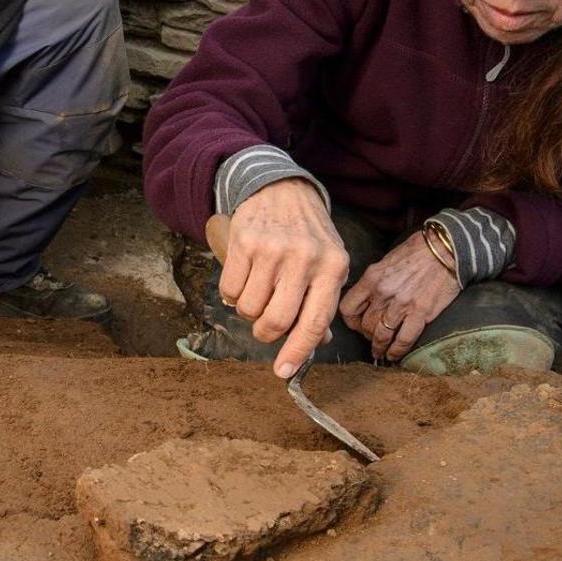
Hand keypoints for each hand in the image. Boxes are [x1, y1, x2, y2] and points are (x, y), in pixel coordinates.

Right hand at [215, 180, 347, 379]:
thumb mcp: (328, 263)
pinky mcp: (245, 242)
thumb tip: (315, 343)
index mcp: (332, 268)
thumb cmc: (308, 234)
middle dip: (265, 332)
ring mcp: (273, 250)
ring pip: (248, 308)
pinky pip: (229, 290)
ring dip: (247, 311)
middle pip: (275, 321)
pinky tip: (244, 278)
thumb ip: (323, 302)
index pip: (314, 321)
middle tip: (265, 324)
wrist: (281, 188)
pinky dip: (232, 294)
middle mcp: (304, 258)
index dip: (297, 351)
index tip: (283, 372)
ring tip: (258, 291)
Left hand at [339, 229, 462, 363]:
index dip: (351, 321)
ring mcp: (401, 305)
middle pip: (365, 325)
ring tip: (380, 353)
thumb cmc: (418, 251)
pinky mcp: (420, 313)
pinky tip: (394, 355)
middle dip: (367, 335)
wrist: (447, 249)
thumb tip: (367, 298)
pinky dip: (397, 351)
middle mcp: (383, 293)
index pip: (348, 308)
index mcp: (372, 278)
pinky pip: (403, 340)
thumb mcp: (387, 260)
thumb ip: (374, 280)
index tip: (358, 324)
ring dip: (379, 347)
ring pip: (381, 336)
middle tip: (372, 339)